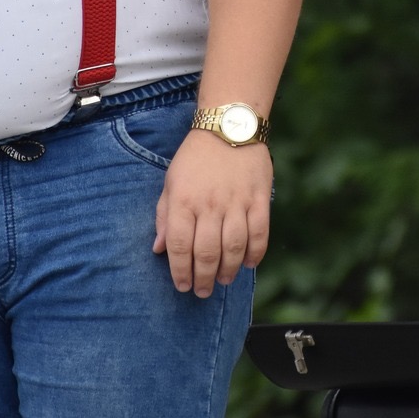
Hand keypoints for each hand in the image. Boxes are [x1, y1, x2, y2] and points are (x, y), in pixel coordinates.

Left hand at [152, 132, 271, 296]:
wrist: (227, 126)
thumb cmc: (195, 157)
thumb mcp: (171, 183)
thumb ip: (164, 216)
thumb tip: (159, 249)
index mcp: (184, 201)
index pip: (180, 246)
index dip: (180, 272)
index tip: (182, 286)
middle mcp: (210, 204)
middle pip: (207, 252)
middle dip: (203, 278)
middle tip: (203, 291)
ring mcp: (236, 202)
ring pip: (233, 247)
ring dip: (228, 271)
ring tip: (224, 281)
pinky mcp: (259, 198)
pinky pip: (259, 233)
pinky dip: (255, 253)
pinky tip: (248, 263)